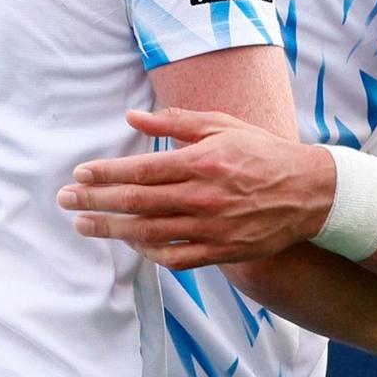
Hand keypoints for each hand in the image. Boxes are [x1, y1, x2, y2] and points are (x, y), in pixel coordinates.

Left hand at [62, 108, 340, 268]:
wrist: (311, 192)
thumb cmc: (262, 152)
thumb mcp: (222, 126)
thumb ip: (175, 122)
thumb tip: (132, 118)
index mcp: (202, 162)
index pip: (140, 170)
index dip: (105, 174)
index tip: (80, 174)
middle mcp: (203, 197)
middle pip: (136, 203)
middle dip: (94, 201)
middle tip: (64, 200)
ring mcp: (212, 227)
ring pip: (149, 233)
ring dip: (111, 230)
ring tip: (83, 224)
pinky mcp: (222, 251)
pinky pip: (175, 257)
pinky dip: (149, 252)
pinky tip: (131, 243)